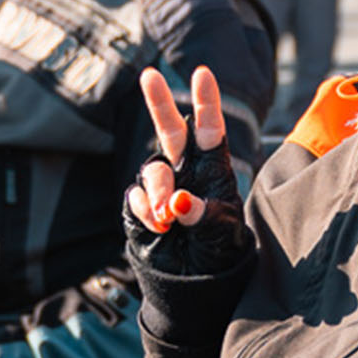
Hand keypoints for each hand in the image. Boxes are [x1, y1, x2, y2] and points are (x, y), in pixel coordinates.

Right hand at [125, 66, 248, 276]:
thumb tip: (178, 202)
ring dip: (159, 192)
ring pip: (151, 172)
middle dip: (159, 103)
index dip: (206, 102)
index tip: (203, 74)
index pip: (209, 131)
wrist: (195, 283)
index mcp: (212, 170)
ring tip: (169, 219)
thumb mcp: (222, 235)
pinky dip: (145, 212)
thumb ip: (204, 215)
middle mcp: (184, 172)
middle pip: (170, 131)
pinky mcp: (140, 208)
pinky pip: (135, 198)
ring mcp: (160, 189)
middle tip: (149, 76)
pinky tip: (159, 228)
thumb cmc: (219, 252)